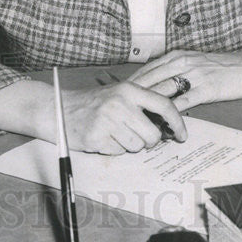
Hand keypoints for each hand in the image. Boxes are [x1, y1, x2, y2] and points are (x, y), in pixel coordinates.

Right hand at [58, 82, 186, 154]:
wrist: (59, 108)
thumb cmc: (94, 103)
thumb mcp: (120, 94)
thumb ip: (144, 103)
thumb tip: (172, 119)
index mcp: (129, 90)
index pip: (163, 106)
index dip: (177, 122)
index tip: (182, 135)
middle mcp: (120, 103)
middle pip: (152, 134)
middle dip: (148, 141)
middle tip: (135, 135)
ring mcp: (108, 121)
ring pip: (137, 146)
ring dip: (129, 144)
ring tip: (114, 132)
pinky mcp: (97, 138)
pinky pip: (119, 152)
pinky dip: (114, 149)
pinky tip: (103, 137)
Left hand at [126, 47, 241, 110]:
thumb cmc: (222, 67)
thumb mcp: (195, 61)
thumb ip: (175, 69)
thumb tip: (156, 83)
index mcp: (178, 56)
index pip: (148, 69)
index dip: (133, 84)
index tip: (120, 96)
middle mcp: (182, 63)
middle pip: (150, 81)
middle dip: (134, 97)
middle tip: (122, 112)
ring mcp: (194, 76)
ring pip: (164, 92)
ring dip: (150, 108)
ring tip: (137, 121)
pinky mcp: (206, 89)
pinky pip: (183, 103)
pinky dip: (171, 115)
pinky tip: (163, 125)